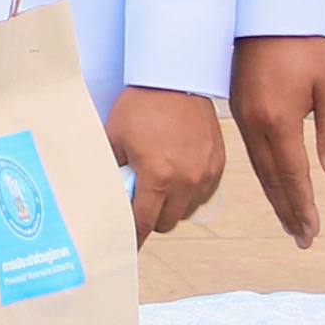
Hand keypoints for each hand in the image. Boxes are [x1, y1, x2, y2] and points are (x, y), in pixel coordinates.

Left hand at [109, 85, 226, 240]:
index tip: (126, 244)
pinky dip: (188, 193)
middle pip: (167, 223)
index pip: (144, 223)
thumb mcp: (115, 139)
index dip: (133, 236)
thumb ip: (113, 172)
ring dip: (171, 206)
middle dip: (151, 217)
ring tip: (158, 182)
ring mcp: (205, 174)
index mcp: (158, 177)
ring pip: (185, 212)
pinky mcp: (218, 165)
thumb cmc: (140, 106)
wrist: (175, 79)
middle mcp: (186, 180)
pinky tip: (176, 175)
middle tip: (139, 199)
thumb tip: (107, 196)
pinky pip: (202, 195)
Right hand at [231, 34, 324, 248]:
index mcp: (277, 119)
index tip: (310, 233)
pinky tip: (271, 183)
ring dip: (275, 196)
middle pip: (271, 178)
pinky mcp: (238, 106)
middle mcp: (254, 122)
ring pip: (258, 167)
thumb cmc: (306, 43)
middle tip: (300, 239)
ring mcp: (242, 114)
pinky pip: (250, 150)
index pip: (292, 175)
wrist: (267, 9)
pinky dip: (263, 174)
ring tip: (288, 220)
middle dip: (287, 210)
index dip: (302, 206)